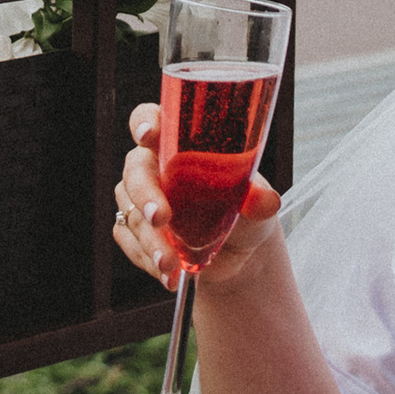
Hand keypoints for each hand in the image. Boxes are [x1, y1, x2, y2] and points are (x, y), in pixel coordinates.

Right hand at [111, 102, 282, 292]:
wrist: (239, 252)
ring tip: (171, 264)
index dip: (146, 123)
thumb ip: (258, 198)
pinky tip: (169, 274)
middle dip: (145, 194)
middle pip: (135, 170)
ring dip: (150, 240)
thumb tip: (265, 200)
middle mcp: (154, 166)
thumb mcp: (256, 202)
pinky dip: (147, 259)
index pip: (151, 119)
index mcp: (178, 143)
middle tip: (160, 217)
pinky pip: (129, 241)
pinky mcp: (135, 229)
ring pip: (131, 212)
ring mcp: (140, 199)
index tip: (150, 136)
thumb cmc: (244, 209)